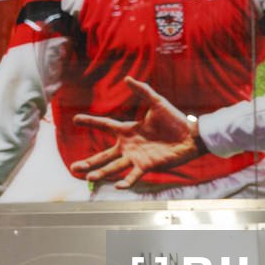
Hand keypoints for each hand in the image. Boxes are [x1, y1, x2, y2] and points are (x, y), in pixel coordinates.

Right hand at [70, 77, 202, 187]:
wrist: (191, 136)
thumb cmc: (175, 119)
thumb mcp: (157, 102)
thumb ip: (142, 91)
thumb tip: (127, 78)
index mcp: (128, 130)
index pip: (105, 125)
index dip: (90, 122)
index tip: (75, 119)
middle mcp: (129, 146)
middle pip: (104, 155)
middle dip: (89, 162)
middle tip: (73, 168)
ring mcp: (137, 158)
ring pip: (115, 168)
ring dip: (101, 173)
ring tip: (88, 177)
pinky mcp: (148, 166)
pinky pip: (134, 175)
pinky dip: (126, 182)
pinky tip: (117, 186)